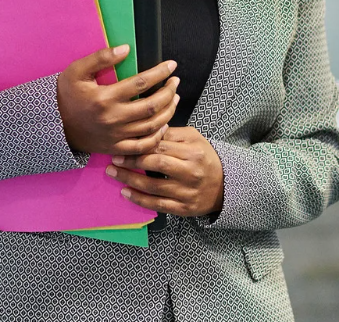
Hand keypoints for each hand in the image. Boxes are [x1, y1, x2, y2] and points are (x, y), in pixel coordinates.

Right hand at [57, 44, 179, 155]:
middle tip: (175, 82)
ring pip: (152, 126)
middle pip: (152, 106)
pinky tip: (164, 125)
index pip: (141, 83)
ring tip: (174, 98)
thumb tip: (126, 49)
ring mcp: (116, 136)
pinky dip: (157, 137)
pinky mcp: (116, 148)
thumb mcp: (77, 71)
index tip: (171, 66)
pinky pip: (143, 146)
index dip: (160, 73)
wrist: (54, 125)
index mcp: (105, 98)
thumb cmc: (66, 95)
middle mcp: (113, 118)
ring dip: (168, 111)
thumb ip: (101, 58)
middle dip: (169, 92)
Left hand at [105, 126, 223, 217]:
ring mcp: (187, 192)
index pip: (161, 147)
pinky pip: (157, 204)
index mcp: (193, 152)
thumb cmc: (204, 158)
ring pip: (153, 187)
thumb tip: (148, 129)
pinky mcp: (183, 208)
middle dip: (131, 161)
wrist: (225, 186)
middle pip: (156, 165)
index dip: (140, 146)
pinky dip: (139, 199)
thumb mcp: (194, 139)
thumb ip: (172, 134)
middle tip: (114, 158)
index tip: (122, 144)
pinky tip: (125, 192)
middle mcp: (190, 172)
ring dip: (129, 180)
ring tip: (113, 173)